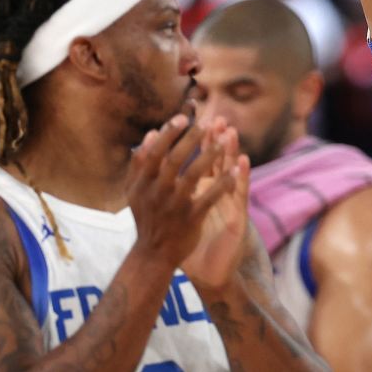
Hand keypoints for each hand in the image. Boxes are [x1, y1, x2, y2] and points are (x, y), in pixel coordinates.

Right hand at [127, 114, 233, 271]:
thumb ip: (140, 164)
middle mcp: (156, 193)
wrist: (153, 254)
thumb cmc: (147, 216)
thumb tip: (151, 134)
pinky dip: (224, 183)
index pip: (154, 153)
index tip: (182, 117)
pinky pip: (210, 197)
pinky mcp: (191, 218)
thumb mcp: (135, 191)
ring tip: (224, 140)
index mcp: (142, 183)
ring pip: (193, 176)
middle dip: (191, 140)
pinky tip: (236, 171)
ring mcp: (174, 206)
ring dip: (210, 156)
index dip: (168, 134)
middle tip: (208, 123)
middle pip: (174, 161)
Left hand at [181, 121, 250, 288]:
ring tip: (231, 132)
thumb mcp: (179, 215)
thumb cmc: (191, 243)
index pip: (201, 160)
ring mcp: (228, 204)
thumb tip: (152, 174)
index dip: (199, 141)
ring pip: (231, 172)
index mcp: (202, 191)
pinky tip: (243, 163)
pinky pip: (240, 194)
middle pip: (217, 160)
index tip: (193, 120)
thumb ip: (169, 194)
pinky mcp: (237, 217)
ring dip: (231, 152)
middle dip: (215, 139)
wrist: (208, 273)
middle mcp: (216, 193)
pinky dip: (241, 177)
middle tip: (217, 118)